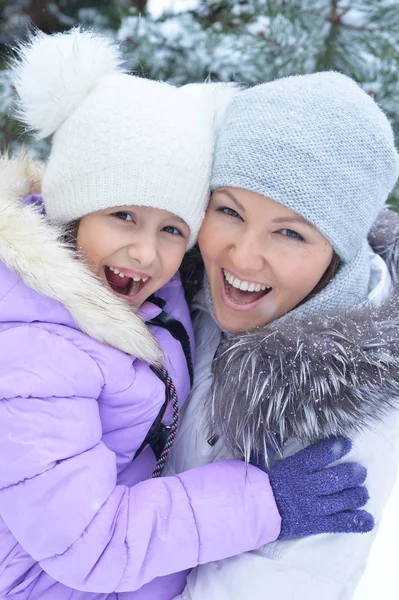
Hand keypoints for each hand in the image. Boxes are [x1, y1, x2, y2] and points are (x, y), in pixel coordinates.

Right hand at [255, 437, 373, 538]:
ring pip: (339, 501)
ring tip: (362, 493)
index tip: (346, 443)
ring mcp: (311, 507)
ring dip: (355, 496)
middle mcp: (305, 487)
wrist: (250, 511)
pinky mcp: (313, 524)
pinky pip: (337, 523)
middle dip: (351, 475)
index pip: (318, 455)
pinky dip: (354, 522)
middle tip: (360, 472)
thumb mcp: (261, 459)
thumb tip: (280, 428)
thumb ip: (273, 444)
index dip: (334, 448)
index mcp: (293, 469)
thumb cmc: (257, 482)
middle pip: (334, 479)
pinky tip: (366, 519)